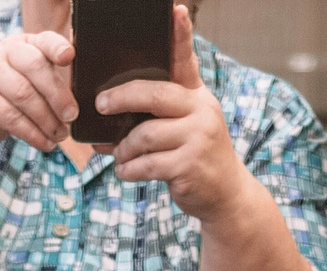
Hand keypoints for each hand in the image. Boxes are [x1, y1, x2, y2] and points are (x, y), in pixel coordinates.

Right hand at [0, 28, 77, 151]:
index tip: (69, 58)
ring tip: (60, 135)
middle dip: (58, 94)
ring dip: (47, 120)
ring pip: (24, 96)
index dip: (57, 47)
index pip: (43, 40)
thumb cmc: (10, 94)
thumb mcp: (30, 80)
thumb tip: (84, 97)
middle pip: (35, 67)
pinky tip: (46, 143)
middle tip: (71, 116)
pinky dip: (33, 134)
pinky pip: (12, 119)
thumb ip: (53, 79)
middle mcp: (4, 54)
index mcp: (23, 44)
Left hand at [103, 8, 251, 223]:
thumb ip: (156, 114)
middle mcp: (202, 110)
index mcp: (197, 95)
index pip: (186, 59)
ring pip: (145, 135)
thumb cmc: (194, 155)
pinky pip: (147, 164)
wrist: (225, 194)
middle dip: (121, 98)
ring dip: (124, 148)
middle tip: (101, 105)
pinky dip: (129, 170)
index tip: (176, 9)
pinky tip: (126, 171)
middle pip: (153, 94)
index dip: (180, 34)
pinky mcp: (190, 166)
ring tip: (119, 155)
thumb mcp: (186, 126)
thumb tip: (106, 113)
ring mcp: (199, 138)